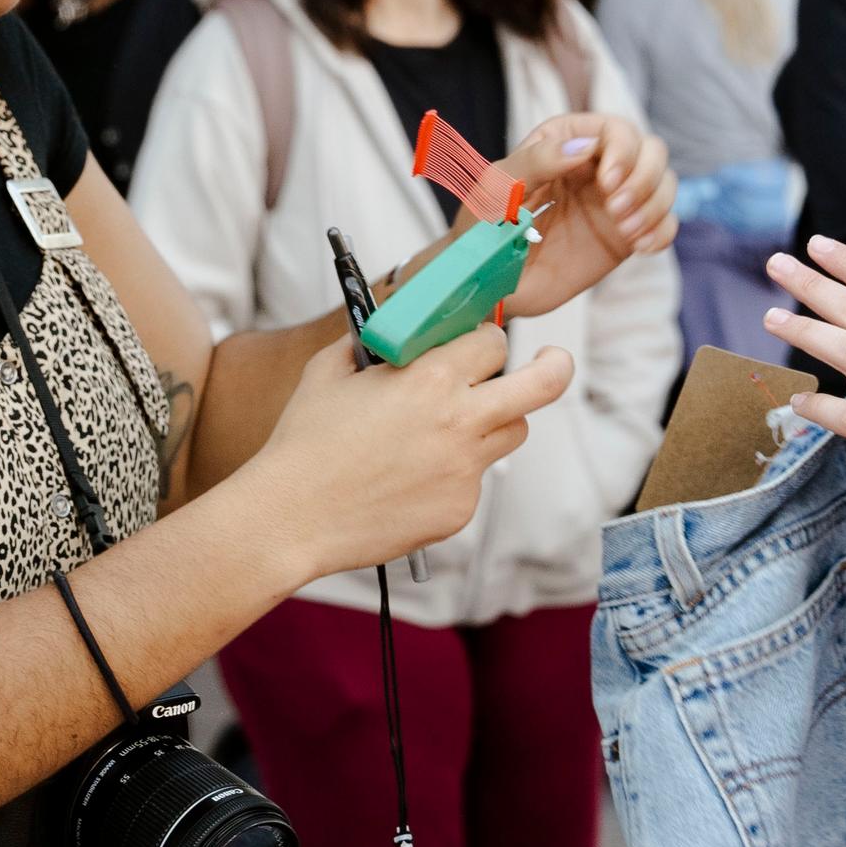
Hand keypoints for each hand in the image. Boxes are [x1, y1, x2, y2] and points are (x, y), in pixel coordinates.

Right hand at [239, 327, 573, 582]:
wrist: (291, 516)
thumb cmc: (304, 441)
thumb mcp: (329, 370)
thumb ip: (370, 344)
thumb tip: (391, 330)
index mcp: (431, 378)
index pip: (492, 342)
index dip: (483, 339)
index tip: (475, 344)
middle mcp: (460, 421)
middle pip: (542, 385)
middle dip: (554, 366)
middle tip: (553, 361)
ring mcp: (464, 470)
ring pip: (513, 433)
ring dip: (494, 422)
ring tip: (450, 428)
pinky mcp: (459, 509)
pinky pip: (475, 479)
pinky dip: (453, 472)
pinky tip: (408, 477)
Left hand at [498, 112, 674, 318]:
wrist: (486, 281)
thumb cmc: (483, 225)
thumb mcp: (499, 186)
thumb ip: (538, 160)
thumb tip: (585, 146)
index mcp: (566, 141)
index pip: (617, 129)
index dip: (623, 150)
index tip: (608, 181)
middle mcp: (597, 166)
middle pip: (653, 151)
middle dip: (645, 177)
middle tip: (617, 209)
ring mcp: (614, 202)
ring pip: (665, 185)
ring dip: (655, 205)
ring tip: (625, 231)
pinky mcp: (623, 236)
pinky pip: (663, 225)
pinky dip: (661, 232)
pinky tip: (640, 247)